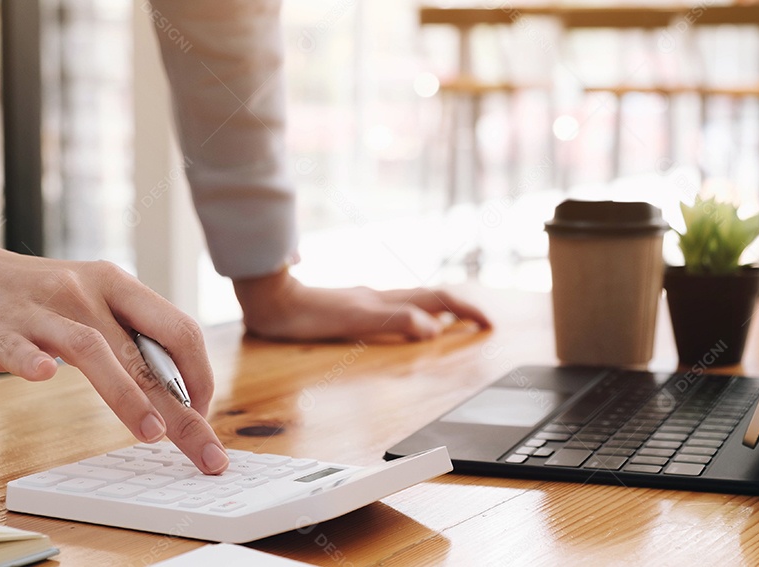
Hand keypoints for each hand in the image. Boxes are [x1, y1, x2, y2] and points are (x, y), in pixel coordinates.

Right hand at [0, 195, 228, 473]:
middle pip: (147, 353)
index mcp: (117, 286)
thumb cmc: (35, 294)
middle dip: (183, 409)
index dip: (200, 377)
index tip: (203, 416)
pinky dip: (33, 362)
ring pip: (94, 350)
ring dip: (127, 394)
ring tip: (153, 433)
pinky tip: (44, 376)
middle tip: (206, 454)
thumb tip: (176, 388)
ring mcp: (42, 311)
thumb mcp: (92, 298)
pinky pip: (20, 348)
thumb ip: (128, 335)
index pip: (180, 331)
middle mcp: (88, 294)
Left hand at [233, 267, 490, 340]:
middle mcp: (380, 298)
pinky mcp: (351, 309)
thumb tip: (434, 329)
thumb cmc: (306, 313)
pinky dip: (415, 319)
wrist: (268, 298)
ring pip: (415, 304)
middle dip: (461, 310)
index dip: (467, 310)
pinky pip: (395, 312)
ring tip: (457, 324)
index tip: (489, 323)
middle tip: (483, 323)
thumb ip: (394, 321)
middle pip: (432, 299)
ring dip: (440, 313)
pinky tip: (407, 327)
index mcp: (386, 300)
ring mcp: (366, 302)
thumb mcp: (354, 320)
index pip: (439, 300)